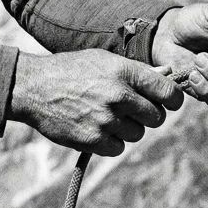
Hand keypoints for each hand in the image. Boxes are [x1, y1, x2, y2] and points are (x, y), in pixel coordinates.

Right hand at [8, 49, 183, 156]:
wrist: (34, 87)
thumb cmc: (71, 70)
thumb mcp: (104, 60)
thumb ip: (135, 71)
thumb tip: (166, 78)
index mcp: (125, 72)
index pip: (168, 93)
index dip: (173, 100)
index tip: (168, 103)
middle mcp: (118, 96)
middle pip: (156, 117)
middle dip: (147, 115)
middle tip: (130, 109)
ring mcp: (106, 120)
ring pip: (137, 134)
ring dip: (127, 128)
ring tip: (106, 115)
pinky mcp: (93, 140)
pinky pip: (118, 148)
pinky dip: (110, 141)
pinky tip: (96, 127)